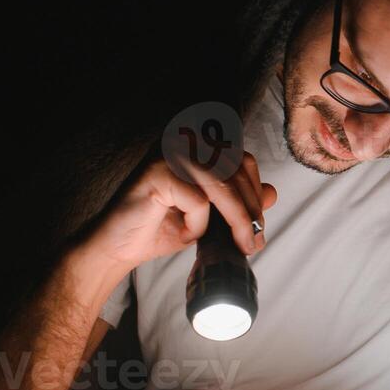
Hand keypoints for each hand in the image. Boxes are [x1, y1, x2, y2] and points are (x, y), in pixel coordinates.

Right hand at [90, 151, 276, 273]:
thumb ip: (237, 201)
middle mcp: (183, 141)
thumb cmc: (160, 228)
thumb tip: (272, 192)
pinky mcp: (157, 172)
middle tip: (254, 242)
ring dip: (237, 220)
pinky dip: (198, 224)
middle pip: (237, 172)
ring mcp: (169, 153)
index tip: (259, 226)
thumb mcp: (208, 216)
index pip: (243, 160)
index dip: (256, 193)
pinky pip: (198, 200)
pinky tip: (186, 233)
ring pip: (223, 186)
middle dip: (251, 211)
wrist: (117, 248)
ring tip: (241, 245)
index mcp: (196, 145)